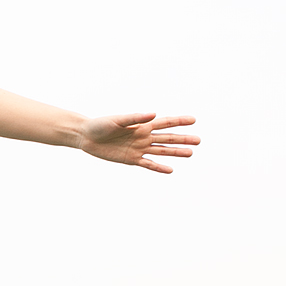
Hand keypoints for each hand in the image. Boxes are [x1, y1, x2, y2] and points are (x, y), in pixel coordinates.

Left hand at [77, 114, 198, 173]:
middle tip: (198, 140)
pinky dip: (158, 167)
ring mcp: (138, 148)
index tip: (193, 120)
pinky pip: (148, 164)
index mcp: (141, 125)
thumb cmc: (100, 125)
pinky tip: (170, 170)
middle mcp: (143, 137)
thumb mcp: (116, 120)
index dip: (179, 121)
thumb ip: (134, 118)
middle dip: (183, 139)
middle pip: (167, 138)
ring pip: (162, 151)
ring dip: (176, 152)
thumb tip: (152, 114)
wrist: (86, 137)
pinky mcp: (131, 159)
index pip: (164, 123)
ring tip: (190, 154)